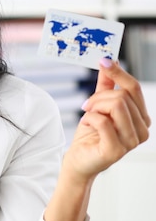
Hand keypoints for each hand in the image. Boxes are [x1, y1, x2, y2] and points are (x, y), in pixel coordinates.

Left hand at [64, 58, 150, 182]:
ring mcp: (131, 142)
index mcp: (141, 118)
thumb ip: (106, 86)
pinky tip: (87, 125)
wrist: (79, 160)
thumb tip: (109, 61)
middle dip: (98, 97)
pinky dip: (90, 118)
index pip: (133, 88)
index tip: (103, 60)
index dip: (118, 72)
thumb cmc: (90, 135)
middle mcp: (142, 130)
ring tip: (88, 115)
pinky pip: (103, 121)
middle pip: (121, 96)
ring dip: (94, 107)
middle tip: (87, 106)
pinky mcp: (117, 150)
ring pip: (115, 105)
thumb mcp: (98, 105)